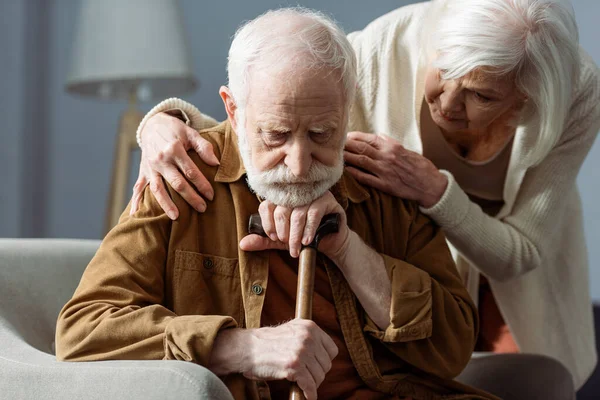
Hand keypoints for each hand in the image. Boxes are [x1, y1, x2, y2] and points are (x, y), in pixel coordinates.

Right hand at [130, 112, 219, 218]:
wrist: (152, 125)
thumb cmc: (175, 130)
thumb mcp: (191, 133)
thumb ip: (204, 147)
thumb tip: (216, 163)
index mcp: (174, 149)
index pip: (190, 171)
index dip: (201, 184)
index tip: (211, 195)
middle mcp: (160, 159)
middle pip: (176, 183)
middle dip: (190, 197)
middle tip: (202, 208)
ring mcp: (150, 167)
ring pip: (157, 189)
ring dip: (166, 204)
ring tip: (176, 217)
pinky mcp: (143, 171)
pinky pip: (138, 187)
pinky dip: (135, 201)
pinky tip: (135, 214)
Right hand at [212, 320, 337, 399]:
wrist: (248, 348)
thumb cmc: (268, 342)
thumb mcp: (292, 330)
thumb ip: (308, 337)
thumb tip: (323, 353)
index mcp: (310, 326)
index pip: (332, 349)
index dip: (324, 360)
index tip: (316, 366)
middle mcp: (308, 337)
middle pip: (326, 365)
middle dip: (317, 373)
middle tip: (306, 376)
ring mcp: (302, 351)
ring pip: (319, 376)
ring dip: (312, 384)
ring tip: (302, 383)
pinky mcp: (294, 366)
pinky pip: (310, 386)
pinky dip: (309, 393)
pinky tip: (306, 395)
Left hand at [239, 191, 349, 260]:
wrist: (329, 242)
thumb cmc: (304, 237)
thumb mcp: (281, 241)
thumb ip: (264, 241)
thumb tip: (243, 244)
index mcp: (281, 198)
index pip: (267, 205)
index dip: (268, 223)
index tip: (274, 238)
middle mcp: (295, 193)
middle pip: (282, 209)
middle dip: (283, 231)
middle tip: (287, 245)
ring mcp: (311, 194)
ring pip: (298, 213)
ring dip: (295, 234)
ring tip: (296, 248)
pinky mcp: (327, 200)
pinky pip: (314, 213)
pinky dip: (308, 229)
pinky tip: (307, 241)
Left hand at [344, 131, 447, 207]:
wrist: (431, 185)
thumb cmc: (420, 167)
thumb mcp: (406, 150)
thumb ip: (390, 143)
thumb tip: (377, 135)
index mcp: (393, 147)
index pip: (369, 139)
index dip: (354, 136)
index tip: (344, 136)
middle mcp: (387, 157)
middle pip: (362, 148)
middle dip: (347, 145)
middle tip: (335, 143)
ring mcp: (385, 171)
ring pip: (361, 161)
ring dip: (347, 157)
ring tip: (336, 155)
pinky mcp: (385, 185)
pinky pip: (366, 178)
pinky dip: (355, 173)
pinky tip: (346, 170)